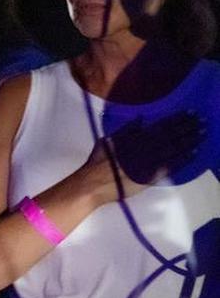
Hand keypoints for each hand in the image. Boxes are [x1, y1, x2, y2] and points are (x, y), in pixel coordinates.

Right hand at [84, 110, 203, 200]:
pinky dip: (182, 160)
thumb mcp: (108, 141)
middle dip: (187, 128)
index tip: (189, 113)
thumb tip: (139, 119)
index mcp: (136, 139)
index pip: (161, 127)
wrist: (96, 183)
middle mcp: (146, 148)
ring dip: (189, 141)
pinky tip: (193, 154)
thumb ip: (125, 130)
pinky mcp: (153, 176)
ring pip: (174, 149)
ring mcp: (151, 162)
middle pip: (171, 136)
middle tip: (201, 121)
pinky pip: (171, 166)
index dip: (177, 120)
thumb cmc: (99, 162)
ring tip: (202, 134)